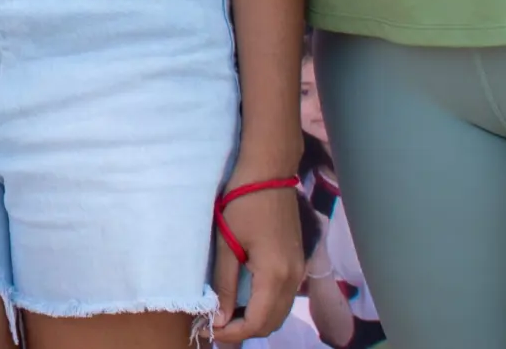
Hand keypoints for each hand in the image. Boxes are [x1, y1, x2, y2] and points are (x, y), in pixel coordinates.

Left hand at [209, 177, 305, 343]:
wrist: (269, 171)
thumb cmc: (243, 201)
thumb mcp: (227, 243)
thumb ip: (225, 284)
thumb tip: (220, 318)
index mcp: (275, 275)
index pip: (257, 323)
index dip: (232, 333)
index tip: (207, 329)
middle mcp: (293, 278)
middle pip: (271, 323)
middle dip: (243, 331)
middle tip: (214, 325)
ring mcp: (298, 270)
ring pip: (279, 312)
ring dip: (255, 319)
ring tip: (225, 315)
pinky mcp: (297, 262)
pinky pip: (283, 297)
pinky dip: (265, 307)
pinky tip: (244, 300)